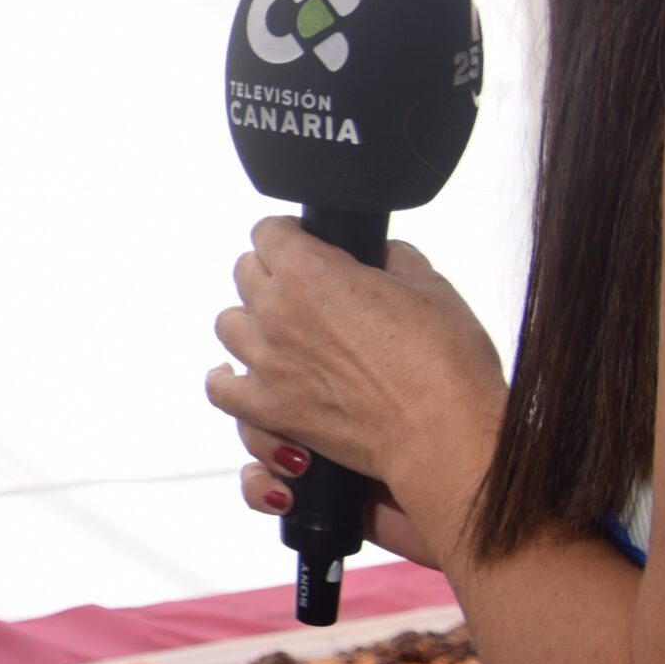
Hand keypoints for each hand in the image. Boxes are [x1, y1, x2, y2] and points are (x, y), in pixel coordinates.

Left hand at [204, 217, 507, 547]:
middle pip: (246, 272)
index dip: (289, 234)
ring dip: (251, 321)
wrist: (443, 432)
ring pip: (229, 324)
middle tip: (301, 287)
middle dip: (272, 272)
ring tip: (278, 329)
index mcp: (311, 272)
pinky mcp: (268, 408)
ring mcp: (267, 362)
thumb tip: (381, 254)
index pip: (269, 231)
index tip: (304, 243)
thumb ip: (393, 258)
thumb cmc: (444, 362)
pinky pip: (220, 388)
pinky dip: (227, 378)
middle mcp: (278, 312)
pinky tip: (240, 372)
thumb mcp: (429, 286)